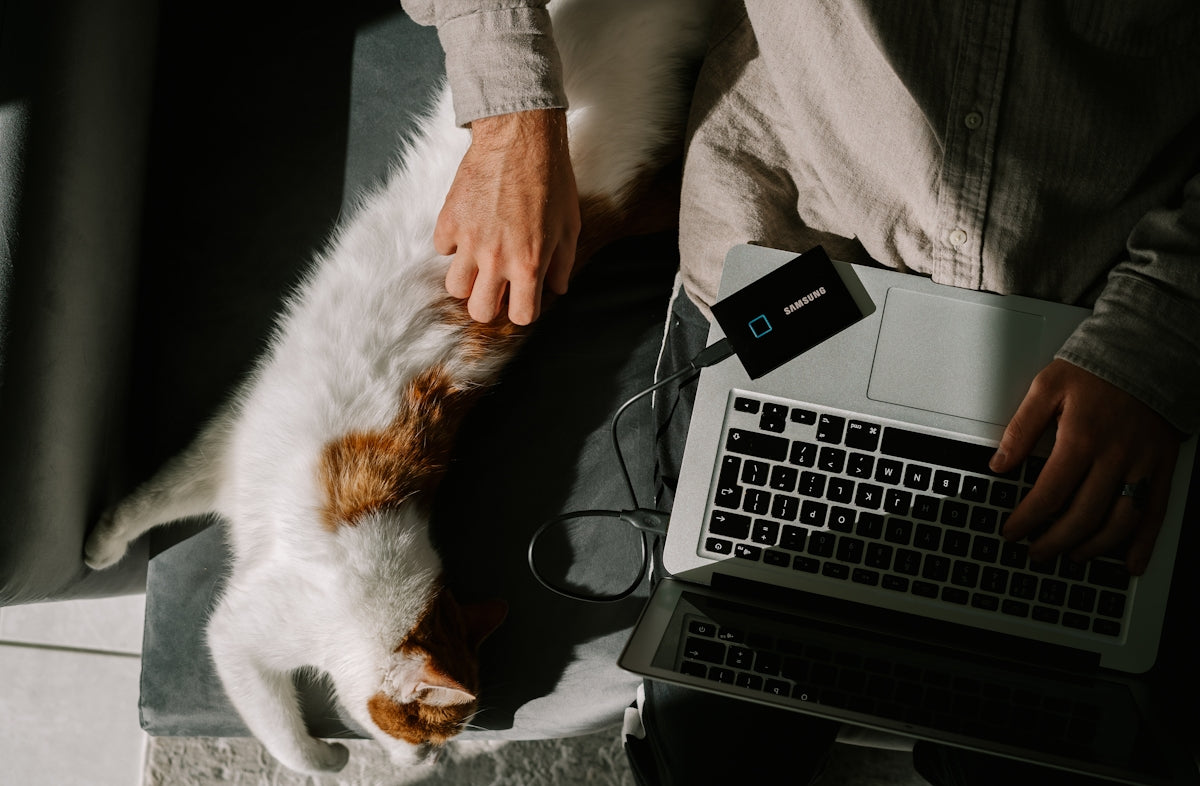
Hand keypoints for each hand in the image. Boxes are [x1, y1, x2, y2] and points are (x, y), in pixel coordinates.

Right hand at [434, 109, 579, 324]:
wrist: (520, 138)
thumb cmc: (551, 179)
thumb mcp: (569, 226)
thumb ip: (563, 263)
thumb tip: (557, 288)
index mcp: (528, 264)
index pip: (520, 316)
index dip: (523, 310)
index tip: (523, 298)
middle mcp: (496, 259)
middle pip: (480, 311)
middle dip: (490, 304)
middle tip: (497, 286)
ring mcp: (469, 241)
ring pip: (454, 288)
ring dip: (467, 279)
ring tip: (479, 262)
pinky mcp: (448, 220)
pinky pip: (441, 249)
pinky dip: (452, 244)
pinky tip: (468, 229)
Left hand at [991, 359, 1181, 574]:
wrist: (1147, 351)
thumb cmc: (1095, 369)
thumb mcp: (1046, 388)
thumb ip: (1021, 428)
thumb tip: (999, 464)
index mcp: (1081, 439)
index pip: (1049, 494)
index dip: (1027, 519)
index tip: (1012, 531)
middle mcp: (1115, 457)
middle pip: (1083, 516)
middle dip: (1055, 541)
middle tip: (1036, 553)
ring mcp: (1142, 465)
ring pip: (1119, 522)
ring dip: (1093, 547)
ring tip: (1071, 556)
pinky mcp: (1162, 467)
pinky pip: (1155, 512)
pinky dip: (1143, 543)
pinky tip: (1129, 563)